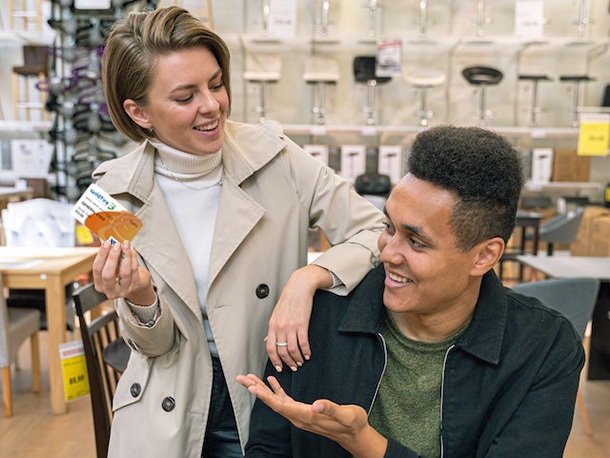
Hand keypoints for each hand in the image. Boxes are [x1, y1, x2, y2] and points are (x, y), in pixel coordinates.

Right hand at [92, 240, 154, 304]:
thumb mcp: (113, 268)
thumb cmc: (122, 274)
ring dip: (125, 255)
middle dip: (112, 257)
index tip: (106, 243)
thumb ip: (109, 258)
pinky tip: (132, 250)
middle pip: (108, 274)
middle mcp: (110, 291)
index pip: (97, 270)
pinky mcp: (135, 286)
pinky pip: (134, 270)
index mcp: (100, 285)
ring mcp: (123, 290)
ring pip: (124, 272)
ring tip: (126, 244)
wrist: (137, 285)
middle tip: (116, 244)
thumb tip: (109, 242)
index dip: (101, 255)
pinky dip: (133, 258)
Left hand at [235, 374, 386, 457]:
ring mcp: (300, 414)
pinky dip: (276, 390)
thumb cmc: (351, 424)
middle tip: (241, 378)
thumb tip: (316, 404)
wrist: (355, 434)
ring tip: (250, 378)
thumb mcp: (345, 415)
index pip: (281, 405)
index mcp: (306, 416)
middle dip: (256, 389)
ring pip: (276, 401)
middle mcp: (299, 416)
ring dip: (263, 389)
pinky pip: (285, 400)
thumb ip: (330, 409)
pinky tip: (272, 381)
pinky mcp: (304, 411)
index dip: (265, 396)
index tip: (252, 387)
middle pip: (272, 402)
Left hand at [266, 265, 331, 371]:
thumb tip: (269, 341)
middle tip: (293, 367)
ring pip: (292, 349)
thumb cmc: (289, 299)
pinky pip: (303, 343)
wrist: (299, 287)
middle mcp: (280, 327)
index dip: (274, 360)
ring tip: (301, 361)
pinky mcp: (302, 324)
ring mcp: (291, 326)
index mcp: (272, 325)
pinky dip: (306, 351)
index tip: (279, 367)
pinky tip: (308, 354)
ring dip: (297, 359)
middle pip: (282, 351)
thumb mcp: (276, 314)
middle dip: (288, 362)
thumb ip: (273, 328)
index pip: (270, 348)